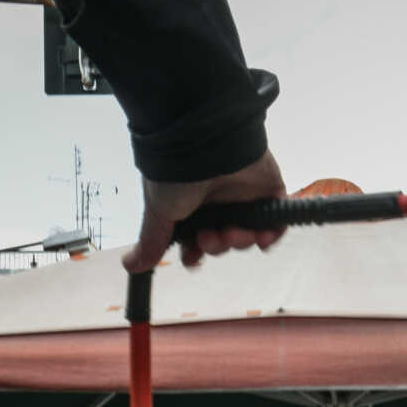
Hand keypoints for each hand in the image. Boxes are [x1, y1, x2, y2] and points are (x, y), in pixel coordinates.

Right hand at [126, 150, 287, 272]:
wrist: (204, 141)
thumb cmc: (175, 168)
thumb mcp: (158, 211)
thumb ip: (151, 241)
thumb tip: (131, 265)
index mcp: (189, 205)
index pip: (195, 240)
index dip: (196, 254)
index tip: (193, 257)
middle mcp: (215, 201)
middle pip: (221, 242)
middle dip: (216, 246)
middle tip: (210, 237)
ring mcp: (242, 196)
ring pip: (246, 235)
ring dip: (238, 241)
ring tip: (232, 232)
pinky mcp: (267, 191)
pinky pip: (275, 223)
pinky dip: (270, 235)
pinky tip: (260, 236)